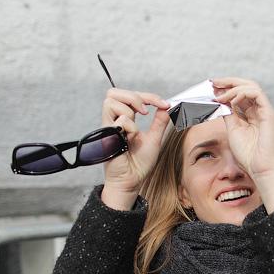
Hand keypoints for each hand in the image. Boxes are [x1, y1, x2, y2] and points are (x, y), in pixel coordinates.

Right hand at [100, 88, 169, 209]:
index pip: (130, 96)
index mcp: (124, 119)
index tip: (164, 104)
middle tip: (147, 110)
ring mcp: (108, 126)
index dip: (148, 96)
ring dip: (130, 109)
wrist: (132, 180)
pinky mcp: (106, 134)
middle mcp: (114, 120)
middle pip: (113, 92)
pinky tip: (130, 140)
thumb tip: (167, 107)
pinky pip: (119, 119)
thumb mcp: (154, 139)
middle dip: (135, 96)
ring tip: (138, 125)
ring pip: (111, 100)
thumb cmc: (139, 163)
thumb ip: (159, 122)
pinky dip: (130, 127)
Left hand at [212, 77, 273, 211]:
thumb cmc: (248, 155)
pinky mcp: (269, 114)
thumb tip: (220, 101)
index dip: (226, 88)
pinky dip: (242, 93)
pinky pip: (257, 94)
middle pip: (247, 86)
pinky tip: (231, 100)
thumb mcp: (233, 130)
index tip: (212, 88)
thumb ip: (229, 114)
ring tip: (220, 95)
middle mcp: (261, 110)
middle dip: (229, 82)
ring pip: (252, 86)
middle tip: (214, 82)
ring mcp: (266, 111)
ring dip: (233, 88)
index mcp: (253, 115)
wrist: (260, 169)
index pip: (241, 94)